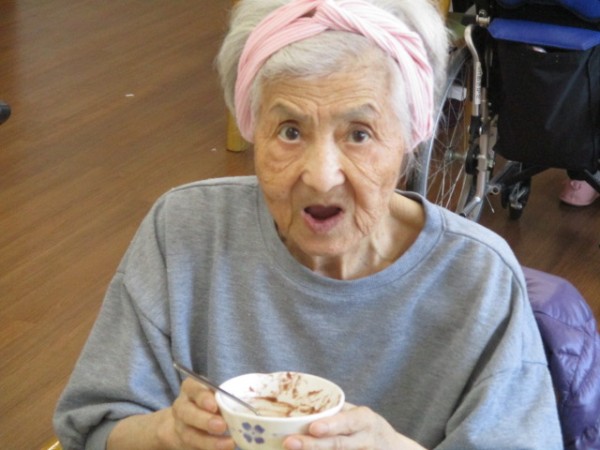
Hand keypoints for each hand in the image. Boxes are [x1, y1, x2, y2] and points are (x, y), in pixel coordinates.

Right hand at [157, 378, 235, 449]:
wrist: (189, 421)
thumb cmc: (211, 402)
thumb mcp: (215, 394)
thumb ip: (225, 397)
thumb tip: (245, 406)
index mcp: (190, 389)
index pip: (193, 388)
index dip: (203, 398)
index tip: (214, 406)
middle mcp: (182, 407)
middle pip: (187, 413)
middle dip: (205, 420)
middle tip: (222, 426)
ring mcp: (180, 427)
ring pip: (189, 435)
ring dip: (210, 442)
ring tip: (229, 444)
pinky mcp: (184, 443)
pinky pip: (194, 449)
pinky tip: (224, 449)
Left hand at [282, 403, 425, 449]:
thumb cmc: (367, 427)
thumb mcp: (358, 415)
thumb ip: (336, 412)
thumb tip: (299, 407)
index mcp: (365, 420)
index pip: (348, 422)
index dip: (331, 426)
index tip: (313, 428)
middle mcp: (366, 440)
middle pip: (338, 445)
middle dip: (312, 445)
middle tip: (289, 442)